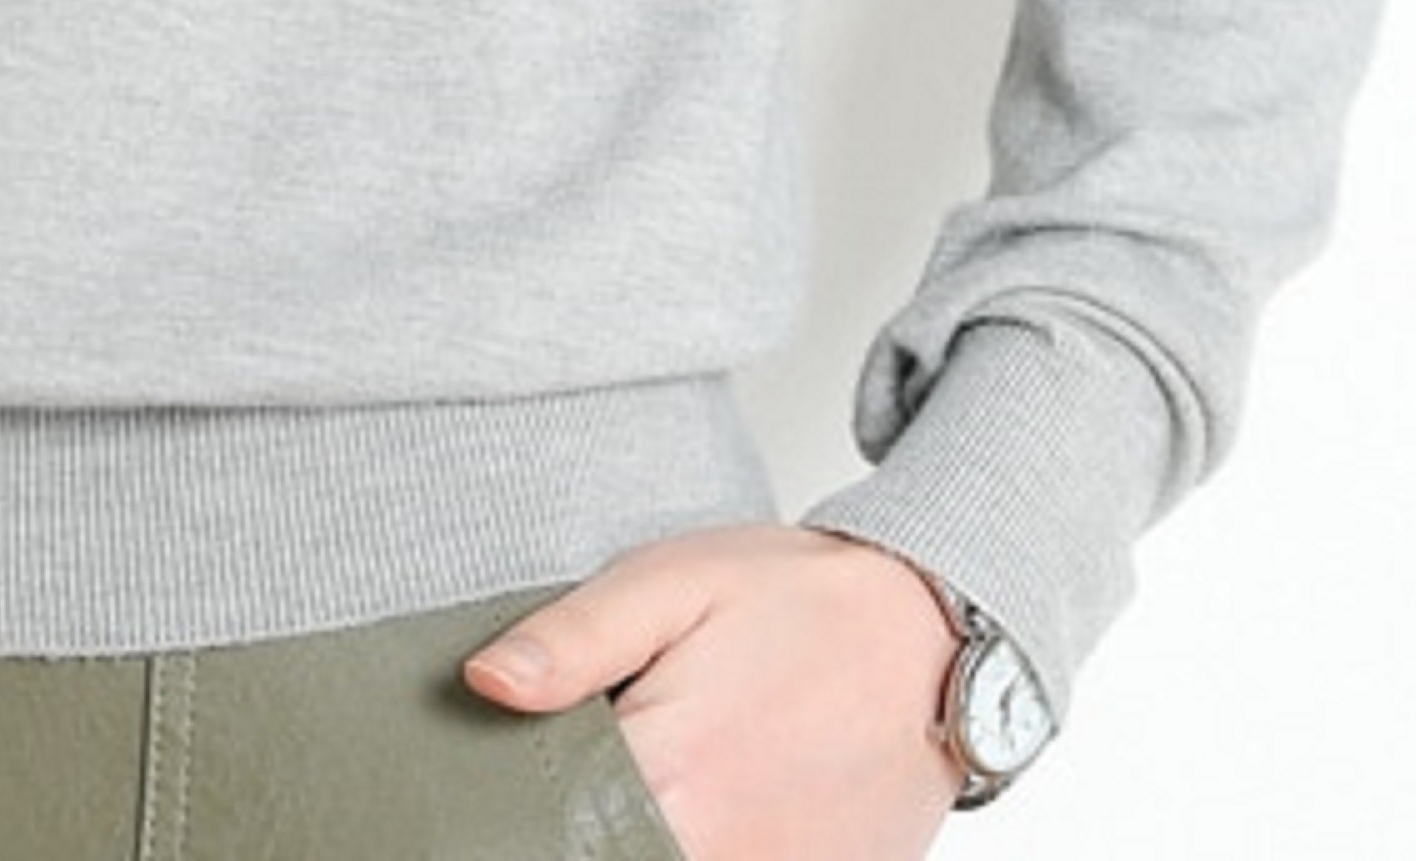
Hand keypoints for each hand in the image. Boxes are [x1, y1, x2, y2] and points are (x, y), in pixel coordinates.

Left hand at [465, 527, 959, 860]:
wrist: (931, 636)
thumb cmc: (802, 601)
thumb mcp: (672, 583)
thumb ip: (572, 640)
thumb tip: (484, 682)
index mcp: (672, 776)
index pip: (551, 827)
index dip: (518, 803)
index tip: (508, 777)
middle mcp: (720, 855)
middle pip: (603, 852)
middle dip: (580, 817)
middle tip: (596, 759)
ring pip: (660, 858)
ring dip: (639, 829)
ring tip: (656, 770)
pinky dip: (697, 837)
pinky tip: (694, 801)